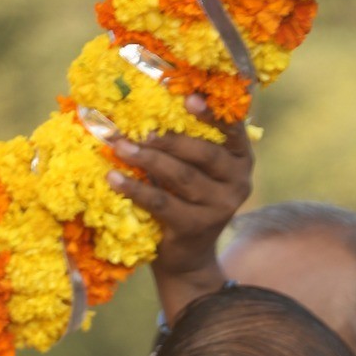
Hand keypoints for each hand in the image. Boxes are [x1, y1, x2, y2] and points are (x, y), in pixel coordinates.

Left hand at [106, 94, 251, 317]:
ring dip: (148, 159)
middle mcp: (238, 184)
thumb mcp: (195, 167)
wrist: (187, 256)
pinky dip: (135, 188)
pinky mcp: (196, 228)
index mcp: (241, 160)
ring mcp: (220, 208)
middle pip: (205, 154)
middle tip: (139, 129)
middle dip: (169, 138)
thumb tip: (148, 99)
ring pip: (183, 177)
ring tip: (119, 146)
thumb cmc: (186, 198)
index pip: (233, 130)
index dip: (212, 114)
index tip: (188, 99)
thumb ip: (188, 139)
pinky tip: (114, 177)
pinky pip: (162, 202)